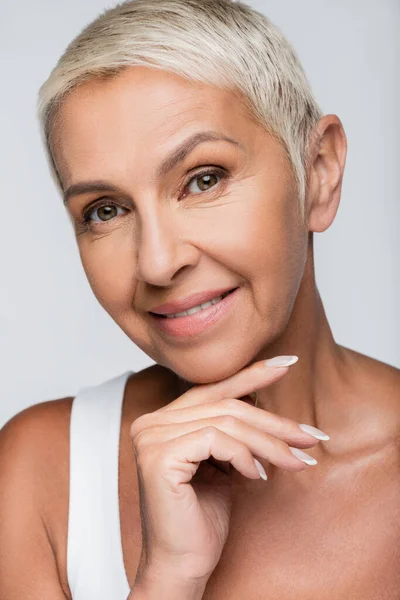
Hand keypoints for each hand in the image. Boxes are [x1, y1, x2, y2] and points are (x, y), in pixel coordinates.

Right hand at [130, 356, 322, 587]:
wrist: (183, 564)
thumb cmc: (203, 517)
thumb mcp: (225, 463)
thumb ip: (234, 430)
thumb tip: (266, 400)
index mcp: (162, 420)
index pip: (213, 389)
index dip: (251, 374)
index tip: (287, 363)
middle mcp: (150, 422)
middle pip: (225, 406)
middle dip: (274, 422)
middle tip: (310, 437)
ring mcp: (151, 436)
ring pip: (227, 421)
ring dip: (270, 443)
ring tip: (296, 462)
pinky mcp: (159, 455)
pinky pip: (216, 439)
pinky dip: (244, 456)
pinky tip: (257, 476)